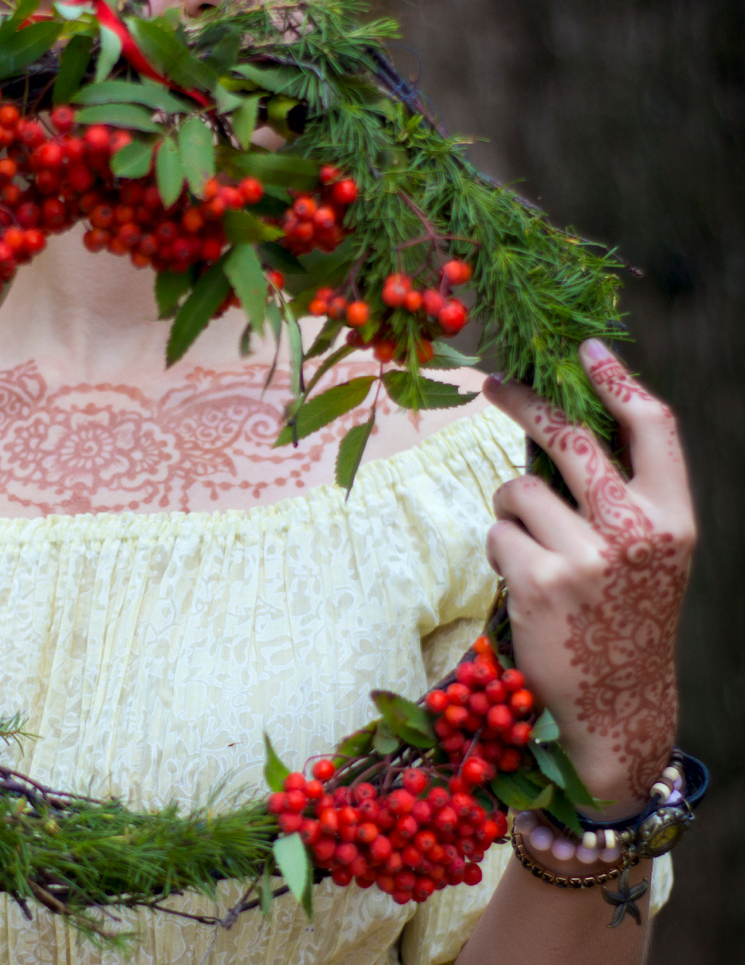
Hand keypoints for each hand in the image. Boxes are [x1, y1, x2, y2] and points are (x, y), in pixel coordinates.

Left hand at [483, 340, 693, 814]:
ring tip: (535, 556)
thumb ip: (619, 497)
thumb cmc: (624, 622)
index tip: (586, 347)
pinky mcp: (537, 579)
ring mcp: (586, 554)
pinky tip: (524, 586)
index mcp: (673, 518)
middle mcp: (636, 530)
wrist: (615, 707)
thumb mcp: (648, 556)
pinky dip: (500, 551)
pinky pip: (496, 533)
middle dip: (524, 401)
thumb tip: (555, 429)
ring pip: (517, 489)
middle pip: (570, 436)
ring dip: (512, 513)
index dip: (617, 379)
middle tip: (495, 383)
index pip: (652, 426)